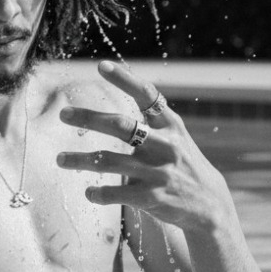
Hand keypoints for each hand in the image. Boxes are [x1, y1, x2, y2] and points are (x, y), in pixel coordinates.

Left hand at [56, 60, 232, 233]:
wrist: (210, 205)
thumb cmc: (184, 166)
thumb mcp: (176, 138)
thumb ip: (152, 121)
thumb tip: (122, 97)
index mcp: (171, 126)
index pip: (147, 95)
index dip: (125, 79)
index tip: (101, 66)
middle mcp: (165, 145)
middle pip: (121, 126)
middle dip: (89, 118)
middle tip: (63, 114)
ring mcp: (158, 172)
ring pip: (109, 162)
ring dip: (80, 160)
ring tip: (60, 159)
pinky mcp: (151, 198)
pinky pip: (115, 193)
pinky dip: (98, 193)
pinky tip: (89, 192)